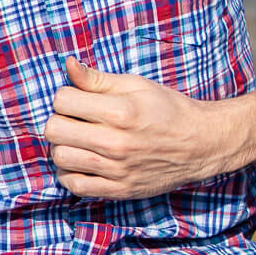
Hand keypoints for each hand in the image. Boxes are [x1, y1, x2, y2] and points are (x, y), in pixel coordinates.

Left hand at [43, 57, 238, 198]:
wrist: (201, 144)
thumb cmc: (169, 110)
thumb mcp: (137, 86)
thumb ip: (98, 79)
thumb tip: (67, 65)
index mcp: (120, 111)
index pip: (62, 100)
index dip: (65, 96)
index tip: (77, 100)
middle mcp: (116, 142)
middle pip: (54, 130)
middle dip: (59, 120)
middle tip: (74, 120)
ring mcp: (117, 169)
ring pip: (60, 158)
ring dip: (62, 147)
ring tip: (77, 141)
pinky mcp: (119, 190)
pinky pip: (75, 186)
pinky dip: (69, 174)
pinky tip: (81, 163)